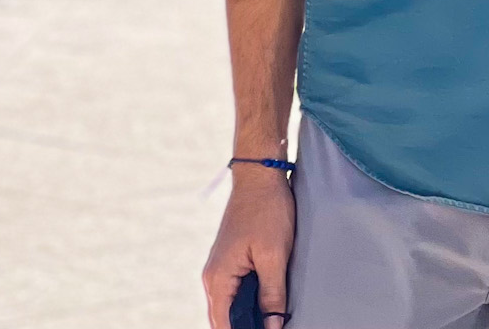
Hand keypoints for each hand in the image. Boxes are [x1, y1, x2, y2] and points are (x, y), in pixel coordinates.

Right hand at [203, 167, 293, 328]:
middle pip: (226, 318)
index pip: (224, 325)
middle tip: (271, 326)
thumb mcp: (274, 255)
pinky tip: (268, 301)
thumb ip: (272, 295)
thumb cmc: (267, 211)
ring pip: (232, 304)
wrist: (260, 174)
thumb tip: (272, 327)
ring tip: (271, 318)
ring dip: (249, 314)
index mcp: (218, 279)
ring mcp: (220, 268)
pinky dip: (250, 299)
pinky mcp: (230, 259)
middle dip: (246, 325)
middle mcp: (213, 277)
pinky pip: (237, 290)